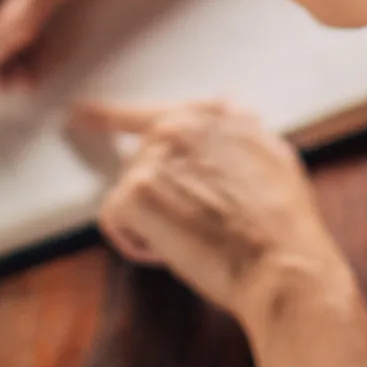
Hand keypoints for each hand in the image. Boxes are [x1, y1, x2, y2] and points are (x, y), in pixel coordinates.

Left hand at [76, 100, 356, 329]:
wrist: (283, 265)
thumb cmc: (283, 225)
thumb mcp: (274, 157)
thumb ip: (240, 128)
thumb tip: (225, 101)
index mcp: (209, 117)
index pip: (149, 113)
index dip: (114, 116)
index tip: (83, 113)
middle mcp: (179, 127)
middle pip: (141, 166)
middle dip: (161, 201)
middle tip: (199, 228)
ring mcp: (156, 157)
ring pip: (130, 195)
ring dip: (154, 224)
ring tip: (198, 239)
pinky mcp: (137, 191)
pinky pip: (115, 219)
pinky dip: (137, 244)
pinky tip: (172, 252)